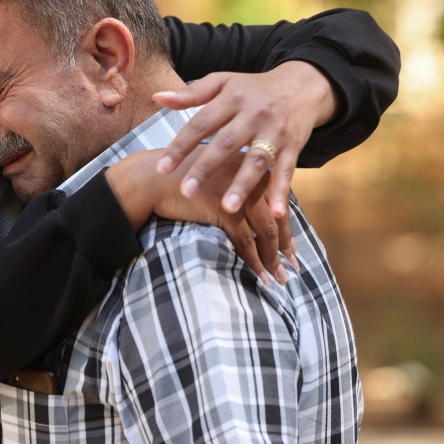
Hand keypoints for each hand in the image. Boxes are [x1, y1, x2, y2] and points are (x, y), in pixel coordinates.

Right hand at [105, 148, 294, 284]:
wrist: (153, 179)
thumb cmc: (181, 179)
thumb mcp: (217, 175)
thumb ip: (239, 186)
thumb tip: (258, 211)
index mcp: (251, 166)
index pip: (278, 200)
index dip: (285, 227)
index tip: (290, 248)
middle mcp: (251, 176)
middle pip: (277, 216)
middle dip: (284, 245)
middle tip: (290, 267)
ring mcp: (239, 192)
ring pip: (265, 231)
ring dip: (272, 258)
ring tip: (277, 277)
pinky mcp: (225, 208)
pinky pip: (246, 240)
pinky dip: (254, 260)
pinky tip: (259, 274)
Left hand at [152, 61, 336, 219]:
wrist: (302, 85)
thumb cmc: (253, 88)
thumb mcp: (223, 82)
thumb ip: (190, 93)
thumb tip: (157, 98)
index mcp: (231, 98)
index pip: (201, 123)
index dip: (180, 146)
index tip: (162, 169)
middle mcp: (253, 114)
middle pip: (226, 143)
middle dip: (206, 168)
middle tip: (186, 191)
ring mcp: (275, 131)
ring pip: (257, 159)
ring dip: (243, 185)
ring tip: (227, 208)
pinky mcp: (294, 145)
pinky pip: (287, 170)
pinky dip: (281, 191)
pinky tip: (275, 213)